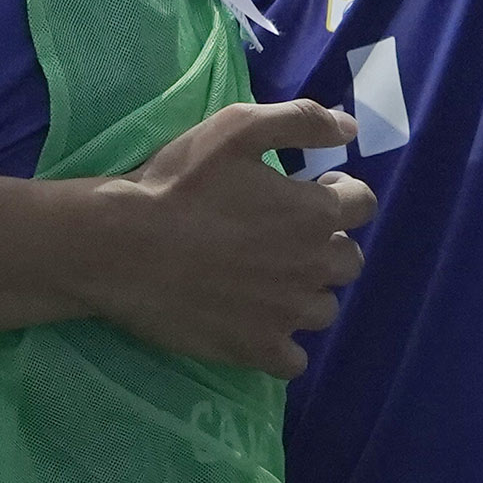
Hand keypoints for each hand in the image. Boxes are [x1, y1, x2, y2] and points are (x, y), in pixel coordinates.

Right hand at [82, 101, 376, 377]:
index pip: (363, 205)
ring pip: (324, 310)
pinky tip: (256, 328)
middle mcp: (312, 266)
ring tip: (267, 284)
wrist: (119, 245)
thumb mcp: (235, 128)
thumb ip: (300, 121)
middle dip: (325, 245)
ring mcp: (287, 314)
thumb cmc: (176, 184)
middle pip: (349, 261)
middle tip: (282, 238)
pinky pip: (293, 361)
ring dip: (305, 295)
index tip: (311, 192)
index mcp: (313, 213)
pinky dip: (282, 347)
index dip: (341, 194)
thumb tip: (350, 129)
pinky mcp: (256, 349)